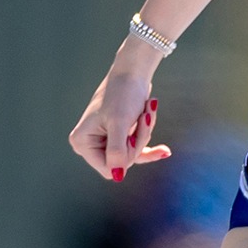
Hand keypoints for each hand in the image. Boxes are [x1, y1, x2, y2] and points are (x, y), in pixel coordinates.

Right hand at [69, 66, 170, 182]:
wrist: (133, 72)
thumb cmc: (123, 93)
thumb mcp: (120, 123)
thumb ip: (117, 151)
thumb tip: (117, 176)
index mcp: (82, 142)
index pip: (109, 168)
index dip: (126, 155)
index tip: (131, 133)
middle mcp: (89, 143)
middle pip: (122, 161)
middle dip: (138, 140)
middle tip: (143, 116)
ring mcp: (104, 140)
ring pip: (132, 153)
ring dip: (144, 133)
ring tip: (147, 109)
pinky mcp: (117, 135)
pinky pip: (135, 148)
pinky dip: (147, 138)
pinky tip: (165, 150)